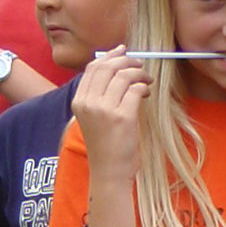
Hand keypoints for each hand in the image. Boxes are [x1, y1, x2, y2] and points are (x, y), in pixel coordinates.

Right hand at [72, 48, 149, 181]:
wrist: (109, 174)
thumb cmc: (105, 148)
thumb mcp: (93, 119)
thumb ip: (98, 96)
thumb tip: (115, 69)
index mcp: (79, 101)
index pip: (93, 69)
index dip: (109, 56)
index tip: (122, 51)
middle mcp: (89, 103)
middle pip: (107, 67)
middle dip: (125, 60)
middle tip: (139, 65)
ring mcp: (105, 110)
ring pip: (123, 76)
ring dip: (138, 74)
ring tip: (146, 80)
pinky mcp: (122, 117)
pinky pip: (135, 90)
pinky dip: (143, 87)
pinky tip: (146, 93)